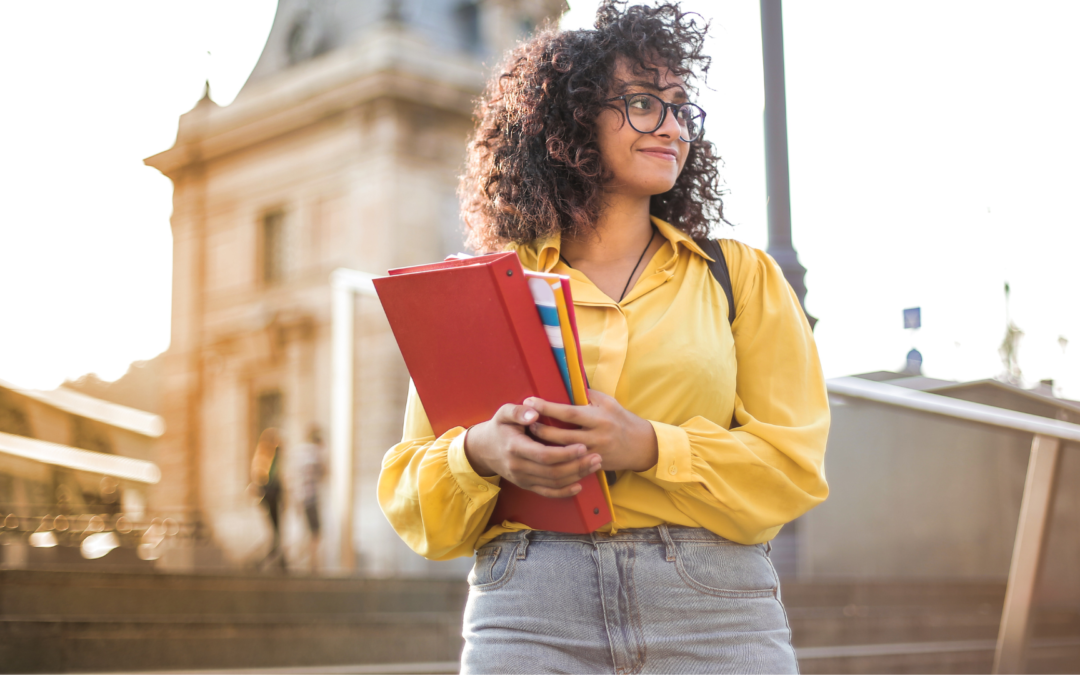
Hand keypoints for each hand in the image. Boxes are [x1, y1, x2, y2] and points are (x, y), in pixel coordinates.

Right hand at [463, 403, 602, 497]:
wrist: (484, 449)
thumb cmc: (499, 427)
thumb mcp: (503, 413)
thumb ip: (518, 411)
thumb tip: (534, 412)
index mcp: (514, 447)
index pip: (544, 455)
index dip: (565, 454)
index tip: (583, 447)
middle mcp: (518, 467)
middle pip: (552, 472)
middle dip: (577, 466)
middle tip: (597, 457)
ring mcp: (522, 479)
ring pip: (553, 483)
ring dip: (576, 476)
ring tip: (594, 466)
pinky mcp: (526, 485)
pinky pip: (547, 492)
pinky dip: (564, 492)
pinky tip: (579, 485)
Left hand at [525, 390, 658, 472]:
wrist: (641, 446)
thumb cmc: (621, 419)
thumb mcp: (608, 402)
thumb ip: (587, 395)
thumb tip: (565, 383)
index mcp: (599, 417)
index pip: (569, 412)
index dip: (548, 407)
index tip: (530, 401)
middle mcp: (596, 436)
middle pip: (562, 435)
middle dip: (540, 429)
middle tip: (524, 422)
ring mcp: (594, 453)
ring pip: (563, 452)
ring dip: (544, 445)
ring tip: (529, 437)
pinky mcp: (593, 465)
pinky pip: (570, 464)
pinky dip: (555, 459)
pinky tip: (543, 454)